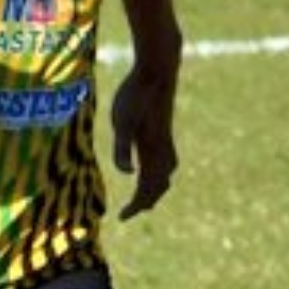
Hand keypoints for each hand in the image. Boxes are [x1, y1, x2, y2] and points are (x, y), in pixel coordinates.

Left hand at [109, 63, 178, 219]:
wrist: (158, 70)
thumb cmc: (135, 94)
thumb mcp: (122, 121)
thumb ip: (122, 147)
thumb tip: (125, 174)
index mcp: (153, 152)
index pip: (146, 189)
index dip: (135, 206)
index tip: (122, 218)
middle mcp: (163, 150)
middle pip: (158, 186)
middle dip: (144, 202)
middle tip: (129, 212)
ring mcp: (166, 140)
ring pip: (165, 174)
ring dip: (154, 189)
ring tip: (142, 196)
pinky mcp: (165, 131)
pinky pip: (166, 161)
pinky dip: (159, 173)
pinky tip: (150, 166)